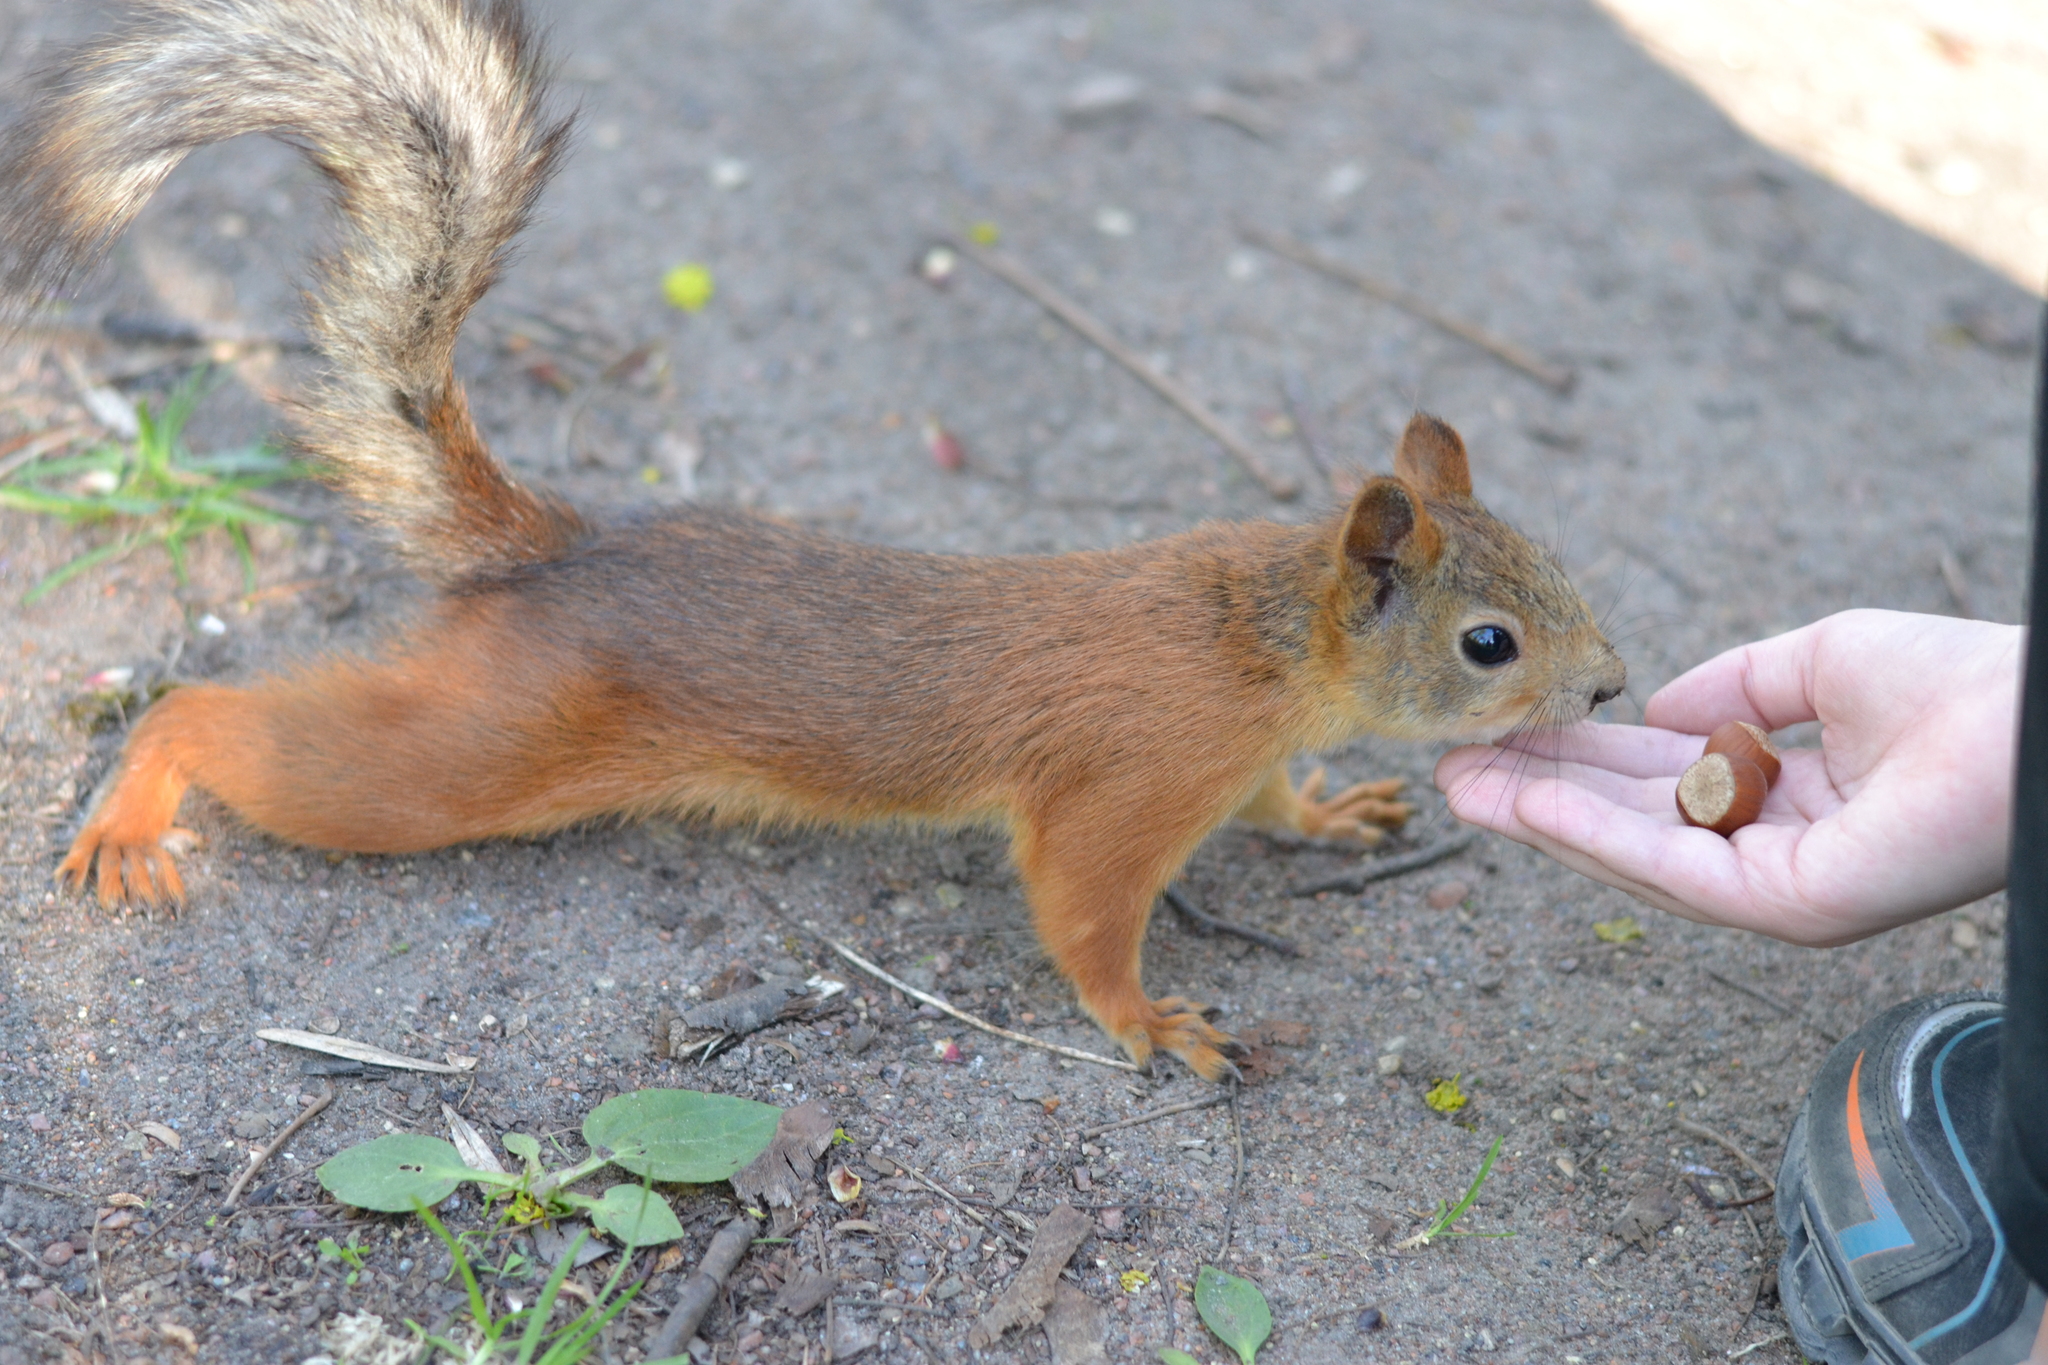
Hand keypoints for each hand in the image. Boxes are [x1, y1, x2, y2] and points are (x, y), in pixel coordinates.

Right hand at [1433, 610, 2020, 945]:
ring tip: (1461, 783)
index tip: (1502, 735)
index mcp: (1789, 808)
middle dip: (1536, 795)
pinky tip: (1529, 799)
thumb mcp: (1819, 663)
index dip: (1577, 759)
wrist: (2034, 718)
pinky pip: (1671, 871)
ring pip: (1633, 857)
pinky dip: (1591, 834)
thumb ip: (1736, 688)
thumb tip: (1655, 712)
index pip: (1658, 787)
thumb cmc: (1960, 686)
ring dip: (1540, 818)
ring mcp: (1780, 894)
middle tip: (1450, 768)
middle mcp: (1776, 861)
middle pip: (1629, 828)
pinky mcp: (1790, 908)